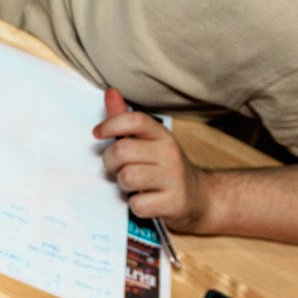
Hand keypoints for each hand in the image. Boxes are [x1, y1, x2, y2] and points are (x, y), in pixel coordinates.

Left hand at [96, 89, 205, 232]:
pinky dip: (136, 206)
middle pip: (122, 151)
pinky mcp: (174, 203)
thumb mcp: (150, 142)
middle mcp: (170, 154)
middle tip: (118, 168)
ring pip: (127, 177)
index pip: (135, 120)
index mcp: (162, 136)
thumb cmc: (166, 168)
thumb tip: (110, 92)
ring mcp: (174, 179)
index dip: (111, 124)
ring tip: (134, 185)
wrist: (199, 197)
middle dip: (110, 162)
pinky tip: (146, 201)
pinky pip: (138, 204)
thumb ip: (126, 120)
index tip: (97, 134)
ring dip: (123, 185)